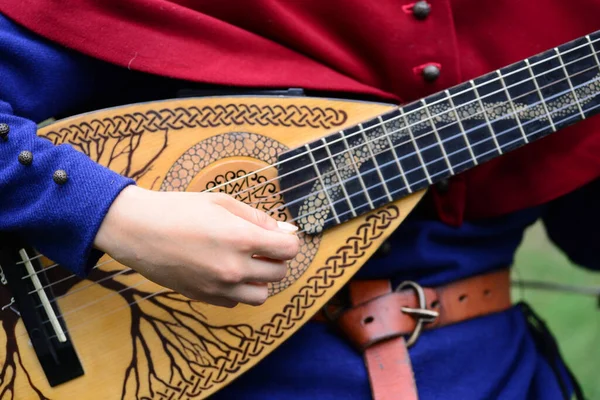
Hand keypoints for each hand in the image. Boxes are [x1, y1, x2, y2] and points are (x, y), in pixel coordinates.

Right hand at [93, 185, 299, 307]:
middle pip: (279, 273)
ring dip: (261, 279)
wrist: (137, 230)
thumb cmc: (178, 209)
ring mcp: (219, 287)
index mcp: (241, 238)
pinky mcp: (204, 298)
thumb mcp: (222, 202)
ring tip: (246, 263)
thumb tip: (286, 230)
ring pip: (261, 294)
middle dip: (277, 258)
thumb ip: (257, 217)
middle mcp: (234, 267)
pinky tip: (225, 272)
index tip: (280, 235)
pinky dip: (238, 290)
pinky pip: (236, 302)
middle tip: (262, 246)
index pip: (289, 250)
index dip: (289, 240)